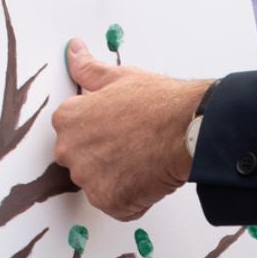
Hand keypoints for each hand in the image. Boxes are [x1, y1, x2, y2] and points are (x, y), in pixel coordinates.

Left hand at [50, 39, 206, 220]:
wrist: (189, 128)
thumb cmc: (159, 103)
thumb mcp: (120, 77)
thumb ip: (89, 69)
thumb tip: (74, 51)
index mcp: (67, 120)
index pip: (71, 131)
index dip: (98, 129)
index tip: (116, 127)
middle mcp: (70, 150)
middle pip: (81, 159)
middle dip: (103, 156)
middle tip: (132, 143)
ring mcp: (88, 179)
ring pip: (98, 184)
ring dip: (118, 178)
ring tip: (143, 159)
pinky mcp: (109, 202)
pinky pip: (117, 205)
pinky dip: (133, 198)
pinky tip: (149, 177)